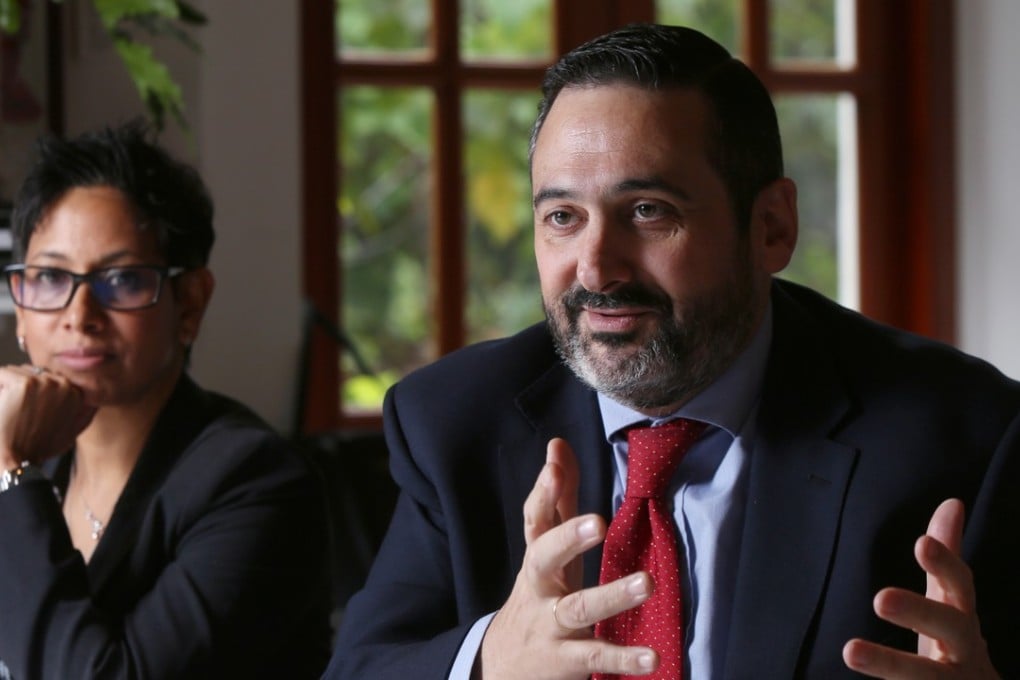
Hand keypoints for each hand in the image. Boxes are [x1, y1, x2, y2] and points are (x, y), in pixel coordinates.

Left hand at [0, 365, 95, 468]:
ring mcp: (44, 382)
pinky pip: (1, 373)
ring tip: (9, 409)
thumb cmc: (39, 449)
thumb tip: (92, 401)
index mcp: (76, 393)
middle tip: (18, 412)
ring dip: (7, 387)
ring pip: (15, 371)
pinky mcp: (23, 384)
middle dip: (21, 387)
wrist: (20, 462)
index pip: (46, 377)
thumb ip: (85, 414)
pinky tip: (1, 404)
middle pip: (31, 371)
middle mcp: (63, 384)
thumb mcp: (72, 433)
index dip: (33, 393)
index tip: (28, 409)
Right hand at [479, 438, 657, 679]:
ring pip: (577, 609)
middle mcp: (539, 589)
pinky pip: (595, 657)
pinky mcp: (567, 661)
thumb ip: (558, 498)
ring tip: (646, 583)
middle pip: (542, 559)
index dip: (543, 492)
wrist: (502, 665)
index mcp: (537, 558)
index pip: (535, 520)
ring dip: (611, 595)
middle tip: (598, 522)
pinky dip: (623, 658)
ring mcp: (551, 626)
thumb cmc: (538, 594)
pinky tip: (652, 657)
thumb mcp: (547, 548)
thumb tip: (559, 445)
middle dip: (567, 539)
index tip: (554, 465)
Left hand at [842, 498, 999, 678]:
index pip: (959, 586)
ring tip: (849, 650)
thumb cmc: (954, 642)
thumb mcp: (949, 601)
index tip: (922, 543)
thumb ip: (946, 559)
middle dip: (920, 611)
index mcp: (962, 618)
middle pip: (950, 628)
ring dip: (890, 665)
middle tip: (880, 597)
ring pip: (928, 676)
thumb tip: (952, 502)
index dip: (944, 565)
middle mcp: (964, 650)